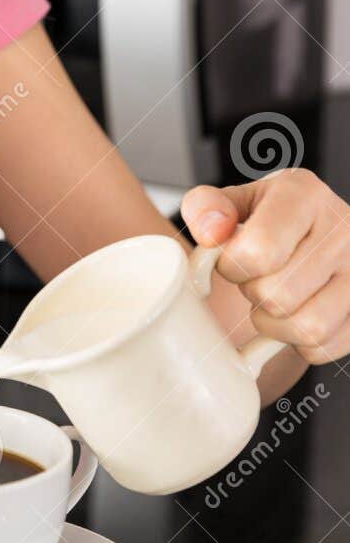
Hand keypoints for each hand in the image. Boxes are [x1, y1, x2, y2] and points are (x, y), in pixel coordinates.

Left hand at [182, 167, 349, 364]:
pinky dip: (300, 343)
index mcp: (304, 194)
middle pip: (278, 294)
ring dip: (275, 324)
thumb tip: (210, 232)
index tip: (232, 259)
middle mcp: (342, 230)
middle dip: (253, 293)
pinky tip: (297, 312)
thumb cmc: (269, 221)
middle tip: (257, 277)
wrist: (313, 235)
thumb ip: (206, 207)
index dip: (232, 266)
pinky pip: (324, 348)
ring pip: (307, 328)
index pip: (259, 251)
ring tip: (274, 297)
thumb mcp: (234, 202)